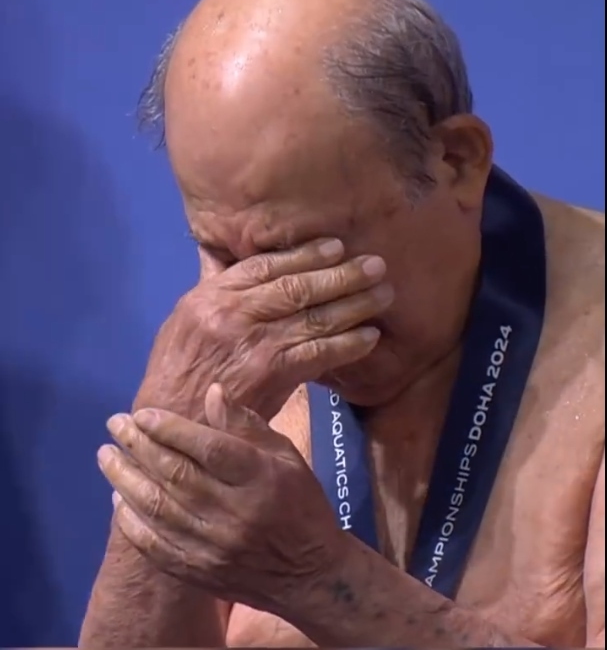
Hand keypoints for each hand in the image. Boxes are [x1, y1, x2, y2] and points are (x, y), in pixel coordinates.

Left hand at [98, 384, 345, 615]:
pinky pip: (156, 547)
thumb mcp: (285, 454)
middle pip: (176, 474)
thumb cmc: (299, 502)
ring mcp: (214, 546)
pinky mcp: (200, 571)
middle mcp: (234, 512)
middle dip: (139, 445)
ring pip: (159, 508)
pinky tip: (117, 500)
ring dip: (126, 479)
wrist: (310, 573)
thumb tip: (211, 392)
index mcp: (260, 477)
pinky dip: (132, 523)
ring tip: (106, 456)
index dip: (171, 428)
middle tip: (116, 424)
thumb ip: (246, 425)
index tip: (142, 413)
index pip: (208, 447)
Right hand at [144, 237, 392, 420]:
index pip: (267, 264)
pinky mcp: (271, 373)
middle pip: (297, 286)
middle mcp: (236, 311)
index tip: (336, 246)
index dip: (306, 254)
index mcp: (214, 294)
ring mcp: (255, 342)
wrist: (173, 421)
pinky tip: (370, 337)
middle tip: (376, 264)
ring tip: (384, 293)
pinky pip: (318, 353)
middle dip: (341, 273)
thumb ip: (213, 286)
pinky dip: (347, 344)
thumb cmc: (178, 369)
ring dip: (354, 304)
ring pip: (313, 316)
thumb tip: (226, 256)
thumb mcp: (184, 318)